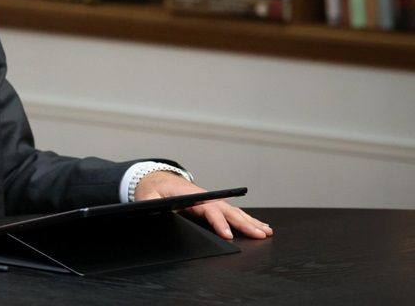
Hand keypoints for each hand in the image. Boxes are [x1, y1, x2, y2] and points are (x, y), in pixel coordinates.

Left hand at [134, 171, 273, 239]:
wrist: (158, 180)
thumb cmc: (154, 189)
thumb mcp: (147, 196)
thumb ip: (150, 203)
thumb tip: (153, 210)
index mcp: (191, 196)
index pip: (208, 209)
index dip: (218, 222)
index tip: (228, 235)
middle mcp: (205, 198)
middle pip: (227, 211)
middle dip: (244, 223)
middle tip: (260, 235)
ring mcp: (210, 201)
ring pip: (234, 212)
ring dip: (251, 222)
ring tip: (266, 232)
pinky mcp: (212, 206)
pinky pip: (232, 213)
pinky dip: (247, 220)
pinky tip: (259, 227)